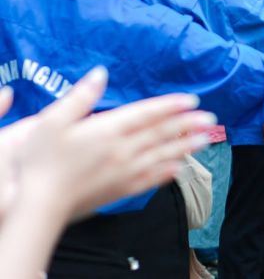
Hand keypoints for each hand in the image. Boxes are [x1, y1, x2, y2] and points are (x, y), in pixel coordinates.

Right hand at [0, 67, 215, 220]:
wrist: (38, 205)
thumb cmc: (42, 161)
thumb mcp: (52, 121)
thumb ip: (81, 96)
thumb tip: (101, 73)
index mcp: (108, 130)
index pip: (147, 113)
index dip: (170, 105)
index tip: (191, 100)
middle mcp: (122, 150)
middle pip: (161, 134)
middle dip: (188, 125)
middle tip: (211, 119)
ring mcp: (124, 172)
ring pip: (162, 156)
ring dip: (186, 147)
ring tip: (206, 140)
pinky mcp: (120, 190)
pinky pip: (150, 180)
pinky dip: (167, 173)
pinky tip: (180, 169)